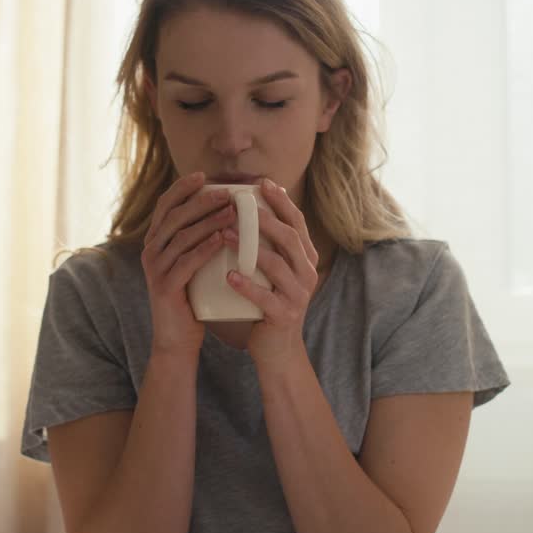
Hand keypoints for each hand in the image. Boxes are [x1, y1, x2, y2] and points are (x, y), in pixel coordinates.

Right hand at [142, 172, 235, 358]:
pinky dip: (205, 247)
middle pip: (174, 216)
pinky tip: (222, 238)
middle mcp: (150, 252)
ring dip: (208, 221)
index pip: (165, 206)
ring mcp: (155, 269)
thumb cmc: (191, 299)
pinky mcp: (165, 287)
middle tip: (227, 193)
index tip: (203, 175)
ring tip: (232, 212)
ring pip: (182, 236)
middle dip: (201, 201)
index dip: (182, 189)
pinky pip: (186, 261)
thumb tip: (227, 212)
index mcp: (155, 242)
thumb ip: (199, 241)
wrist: (177, 340)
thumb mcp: (192, 264)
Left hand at [222, 178, 319, 365]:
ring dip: (250, 248)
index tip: (263, 183)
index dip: (281, 202)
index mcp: (306, 258)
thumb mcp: (274, 271)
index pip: (297, 223)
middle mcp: (307, 273)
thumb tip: (248, 208)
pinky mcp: (284, 315)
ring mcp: (298, 295)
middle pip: (289, 238)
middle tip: (240, 205)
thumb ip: (269, 245)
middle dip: (266, 219)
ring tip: (225, 235)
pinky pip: (265, 297)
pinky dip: (247, 285)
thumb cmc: (269, 302)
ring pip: (277, 265)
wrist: (277, 349)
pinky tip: (229, 276)